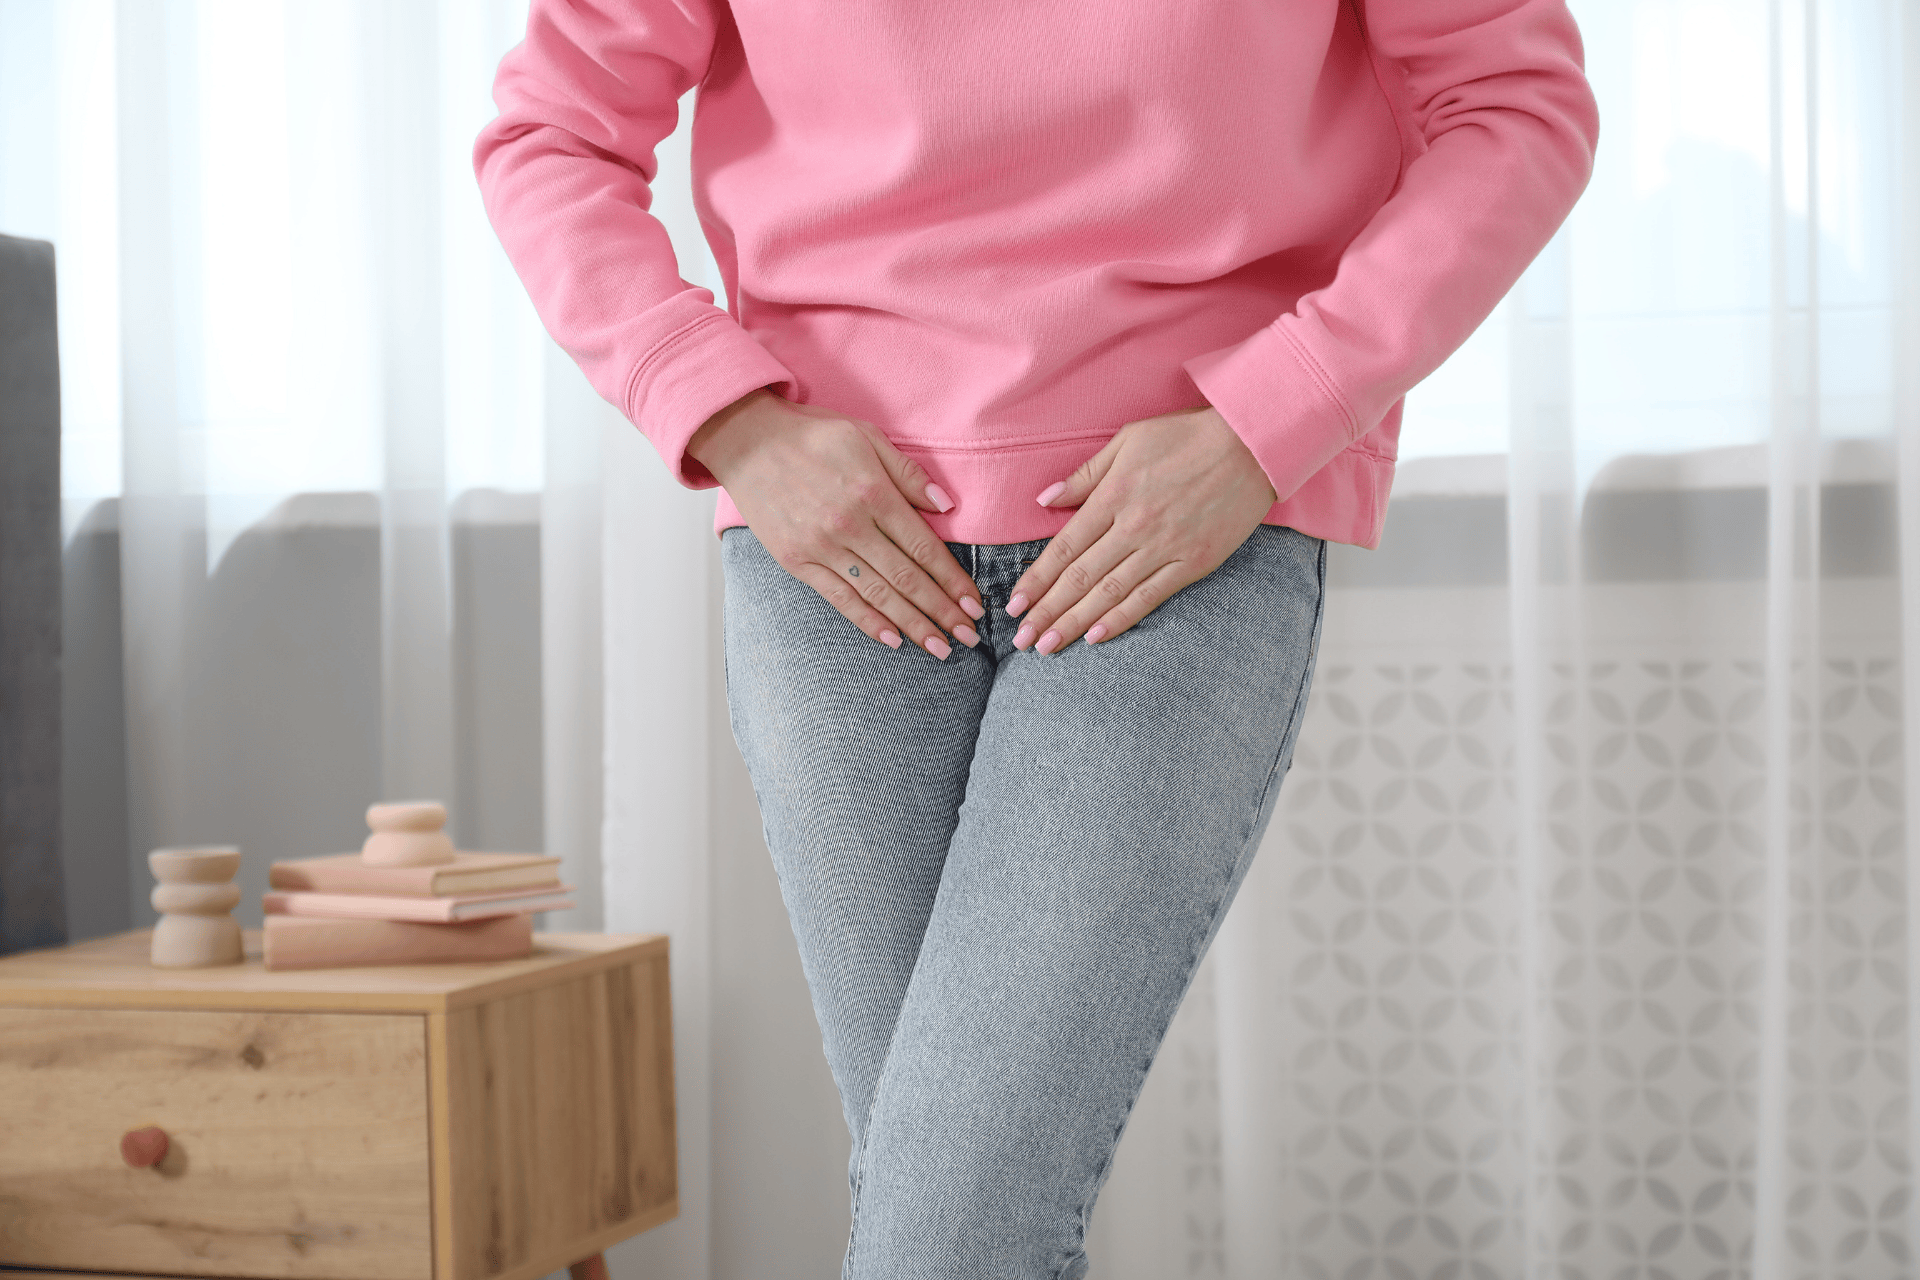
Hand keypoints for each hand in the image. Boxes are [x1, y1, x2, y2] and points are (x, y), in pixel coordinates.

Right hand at [689, 389, 984, 657]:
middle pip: (906, 578)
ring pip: (877, 595)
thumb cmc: (809, 433)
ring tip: (941, 648)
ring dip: (913, 625)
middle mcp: (850, 525)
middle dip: (942, 611)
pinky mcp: (796, 560)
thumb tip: (947, 507)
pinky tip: (893, 640)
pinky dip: (868, 622)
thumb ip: (907, 474)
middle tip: (969, 638)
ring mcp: (821, 546)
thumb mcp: (865, 436)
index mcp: (873, 493)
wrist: (745, 439)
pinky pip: (839, 598)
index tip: (974, 605)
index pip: (924, 548)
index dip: (953, 580)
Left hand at [1005, 406, 1276, 653]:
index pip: (1064, 548)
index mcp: (1113, 495)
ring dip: (1074, 623)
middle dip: (1046, 612)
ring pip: (1109, 593)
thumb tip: (1044, 500)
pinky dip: (1121, 618)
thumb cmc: (1187, 436)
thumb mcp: (1128, 440)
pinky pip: (1150, 597)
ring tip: (1047, 647)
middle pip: (1079, 577)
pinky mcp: (1194, 562)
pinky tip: (1095, 637)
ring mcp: (1164, 547)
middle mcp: (1133, 526)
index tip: (1014, 605)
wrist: (1253, 445)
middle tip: (1022, 640)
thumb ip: (1085, 475)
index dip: (1036, 580)